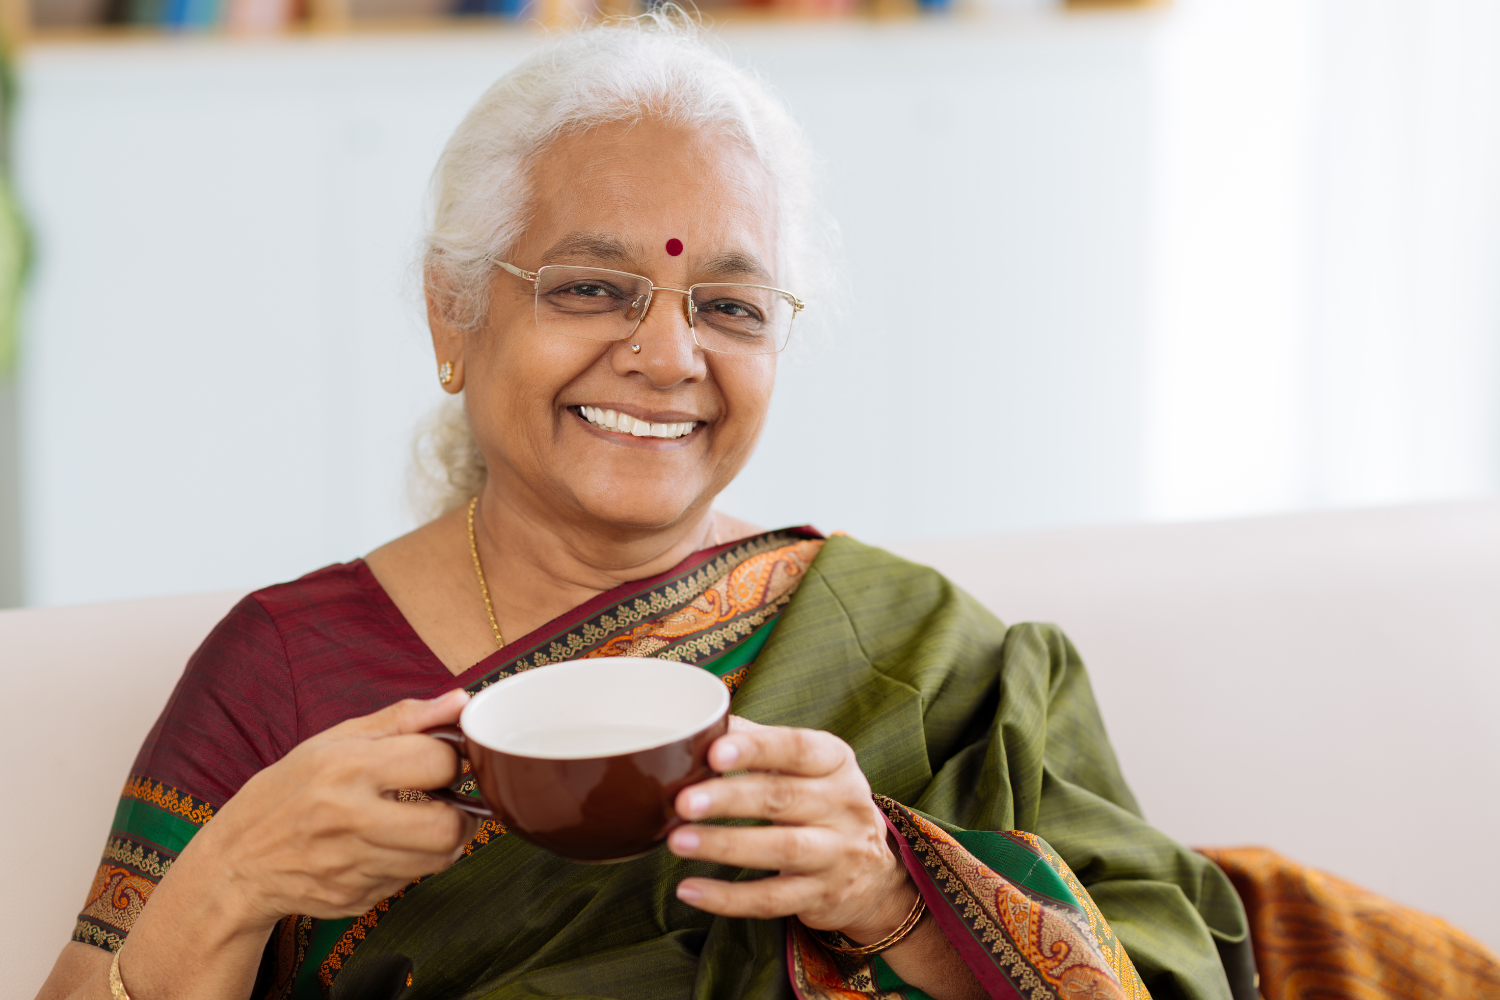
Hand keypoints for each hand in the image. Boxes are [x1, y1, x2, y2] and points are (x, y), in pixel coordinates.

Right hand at [181, 688, 478, 930]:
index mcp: (345, 768)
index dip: (451, 759)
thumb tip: (460, 702)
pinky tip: (390, 848)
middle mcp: (349, 819)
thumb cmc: (286, 792)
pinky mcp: (355, 899)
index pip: (437, 762)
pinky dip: (413, 864)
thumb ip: (404, 719)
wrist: (235, 864)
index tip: (443, 760)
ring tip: (424, 823)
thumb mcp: (334, 741)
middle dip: (462, 813)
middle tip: (448, 802)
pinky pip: (411, 882)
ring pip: (439, 860)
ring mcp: (352, 866)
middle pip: (448, 827)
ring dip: (444, 841)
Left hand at [667, 716, 916, 943]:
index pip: (797, 749)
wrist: (873, 873)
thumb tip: (700, 725)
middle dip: (730, 799)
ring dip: (725, 845)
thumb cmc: (820, 802)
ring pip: (780, 849)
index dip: (756, 751)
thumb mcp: (806, 766)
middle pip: (783, 798)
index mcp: (836, 762)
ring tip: (677, 841)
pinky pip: (772, 899)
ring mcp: (837, 854)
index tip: (714, 753)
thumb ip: (758, 743)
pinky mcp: (821, 896)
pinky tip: (689, 889)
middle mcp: (844, 805)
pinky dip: (728, 898)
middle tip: (683, 801)